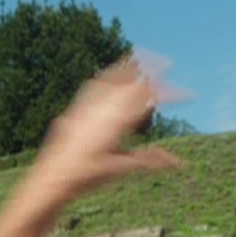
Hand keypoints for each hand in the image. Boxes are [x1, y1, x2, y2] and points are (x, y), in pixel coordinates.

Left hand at [24, 55, 184, 205]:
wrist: (49, 179)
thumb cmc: (86, 176)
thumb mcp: (122, 168)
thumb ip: (151, 160)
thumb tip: (180, 163)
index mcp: (118, 121)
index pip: (150, 100)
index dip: (170, 94)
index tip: (186, 95)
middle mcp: (102, 108)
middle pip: (131, 82)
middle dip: (151, 71)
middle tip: (167, 63)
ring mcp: (86, 107)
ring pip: (111, 79)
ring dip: (127, 67)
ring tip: (140, 57)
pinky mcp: (74, 110)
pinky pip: (93, 86)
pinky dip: (106, 77)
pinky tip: (107, 75)